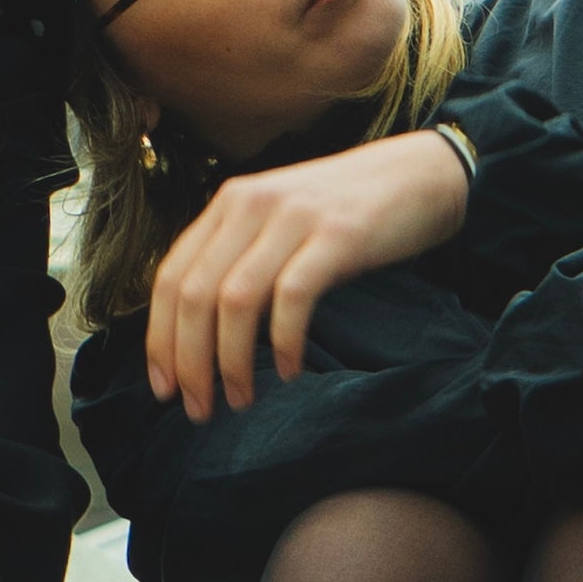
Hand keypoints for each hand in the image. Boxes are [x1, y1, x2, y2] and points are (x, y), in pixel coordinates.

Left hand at [147, 129, 469, 418]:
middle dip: (188, 362)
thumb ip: (241, 262)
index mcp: (228, 204)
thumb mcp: (280, 226)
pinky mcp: (336, 235)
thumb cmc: (348, 213)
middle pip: (195, 295)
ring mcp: (293, 218)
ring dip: (230, 361)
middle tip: (197, 408)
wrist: (422, 173)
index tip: (163, 387)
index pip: (171, 278)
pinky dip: (284, 341)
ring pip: (234, 300)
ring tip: (240, 399)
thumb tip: (202, 337)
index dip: (160, 339)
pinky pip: (292, 298)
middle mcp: (251, 205)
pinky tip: (289, 369)